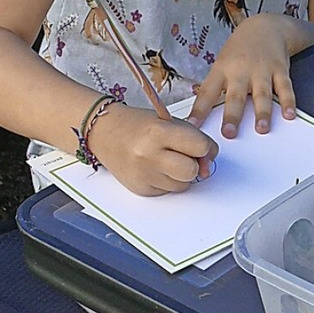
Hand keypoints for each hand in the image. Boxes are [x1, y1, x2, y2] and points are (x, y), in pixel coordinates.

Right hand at [90, 102, 218, 195]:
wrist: (104, 132)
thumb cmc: (139, 124)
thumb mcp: (168, 121)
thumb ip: (192, 138)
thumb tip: (209, 162)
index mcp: (159, 132)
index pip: (200, 146)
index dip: (206, 147)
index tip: (202, 145)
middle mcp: (150, 156)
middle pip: (192, 171)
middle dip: (195, 164)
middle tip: (187, 155)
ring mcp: (144, 175)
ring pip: (182, 185)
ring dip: (182, 175)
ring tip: (168, 159)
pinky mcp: (140, 189)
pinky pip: (168, 191)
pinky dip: (168, 181)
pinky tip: (156, 167)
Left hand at [188, 14, 296, 138]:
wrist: (265, 26)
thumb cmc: (240, 50)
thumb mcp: (222, 63)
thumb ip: (216, 88)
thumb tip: (200, 115)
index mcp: (222, 70)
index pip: (207, 92)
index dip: (199, 110)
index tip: (193, 126)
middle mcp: (241, 71)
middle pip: (235, 96)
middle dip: (232, 115)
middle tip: (229, 132)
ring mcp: (261, 71)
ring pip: (261, 94)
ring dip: (262, 112)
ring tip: (262, 128)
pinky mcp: (280, 70)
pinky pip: (284, 88)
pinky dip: (288, 102)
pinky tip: (289, 114)